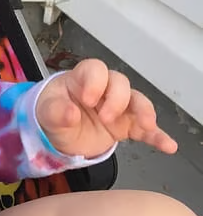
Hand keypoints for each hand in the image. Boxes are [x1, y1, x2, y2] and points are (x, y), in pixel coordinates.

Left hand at [36, 59, 177, 157]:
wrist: (58, 135)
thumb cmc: (52, 114)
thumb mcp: (46, 113)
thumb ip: (55, 111)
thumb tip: (71, 113)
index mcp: (81, 79)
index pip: (95, 70)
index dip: (95, 82)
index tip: (87, 100)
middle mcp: (103, 90)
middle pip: (120, 83)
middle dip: (117, 99)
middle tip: (105, 118)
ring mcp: (117, 107)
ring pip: (137, 101)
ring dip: (144, 111)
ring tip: (145, 125)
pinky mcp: (126, 126)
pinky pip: (146, 129)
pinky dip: (158, 136)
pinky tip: (168, 145)